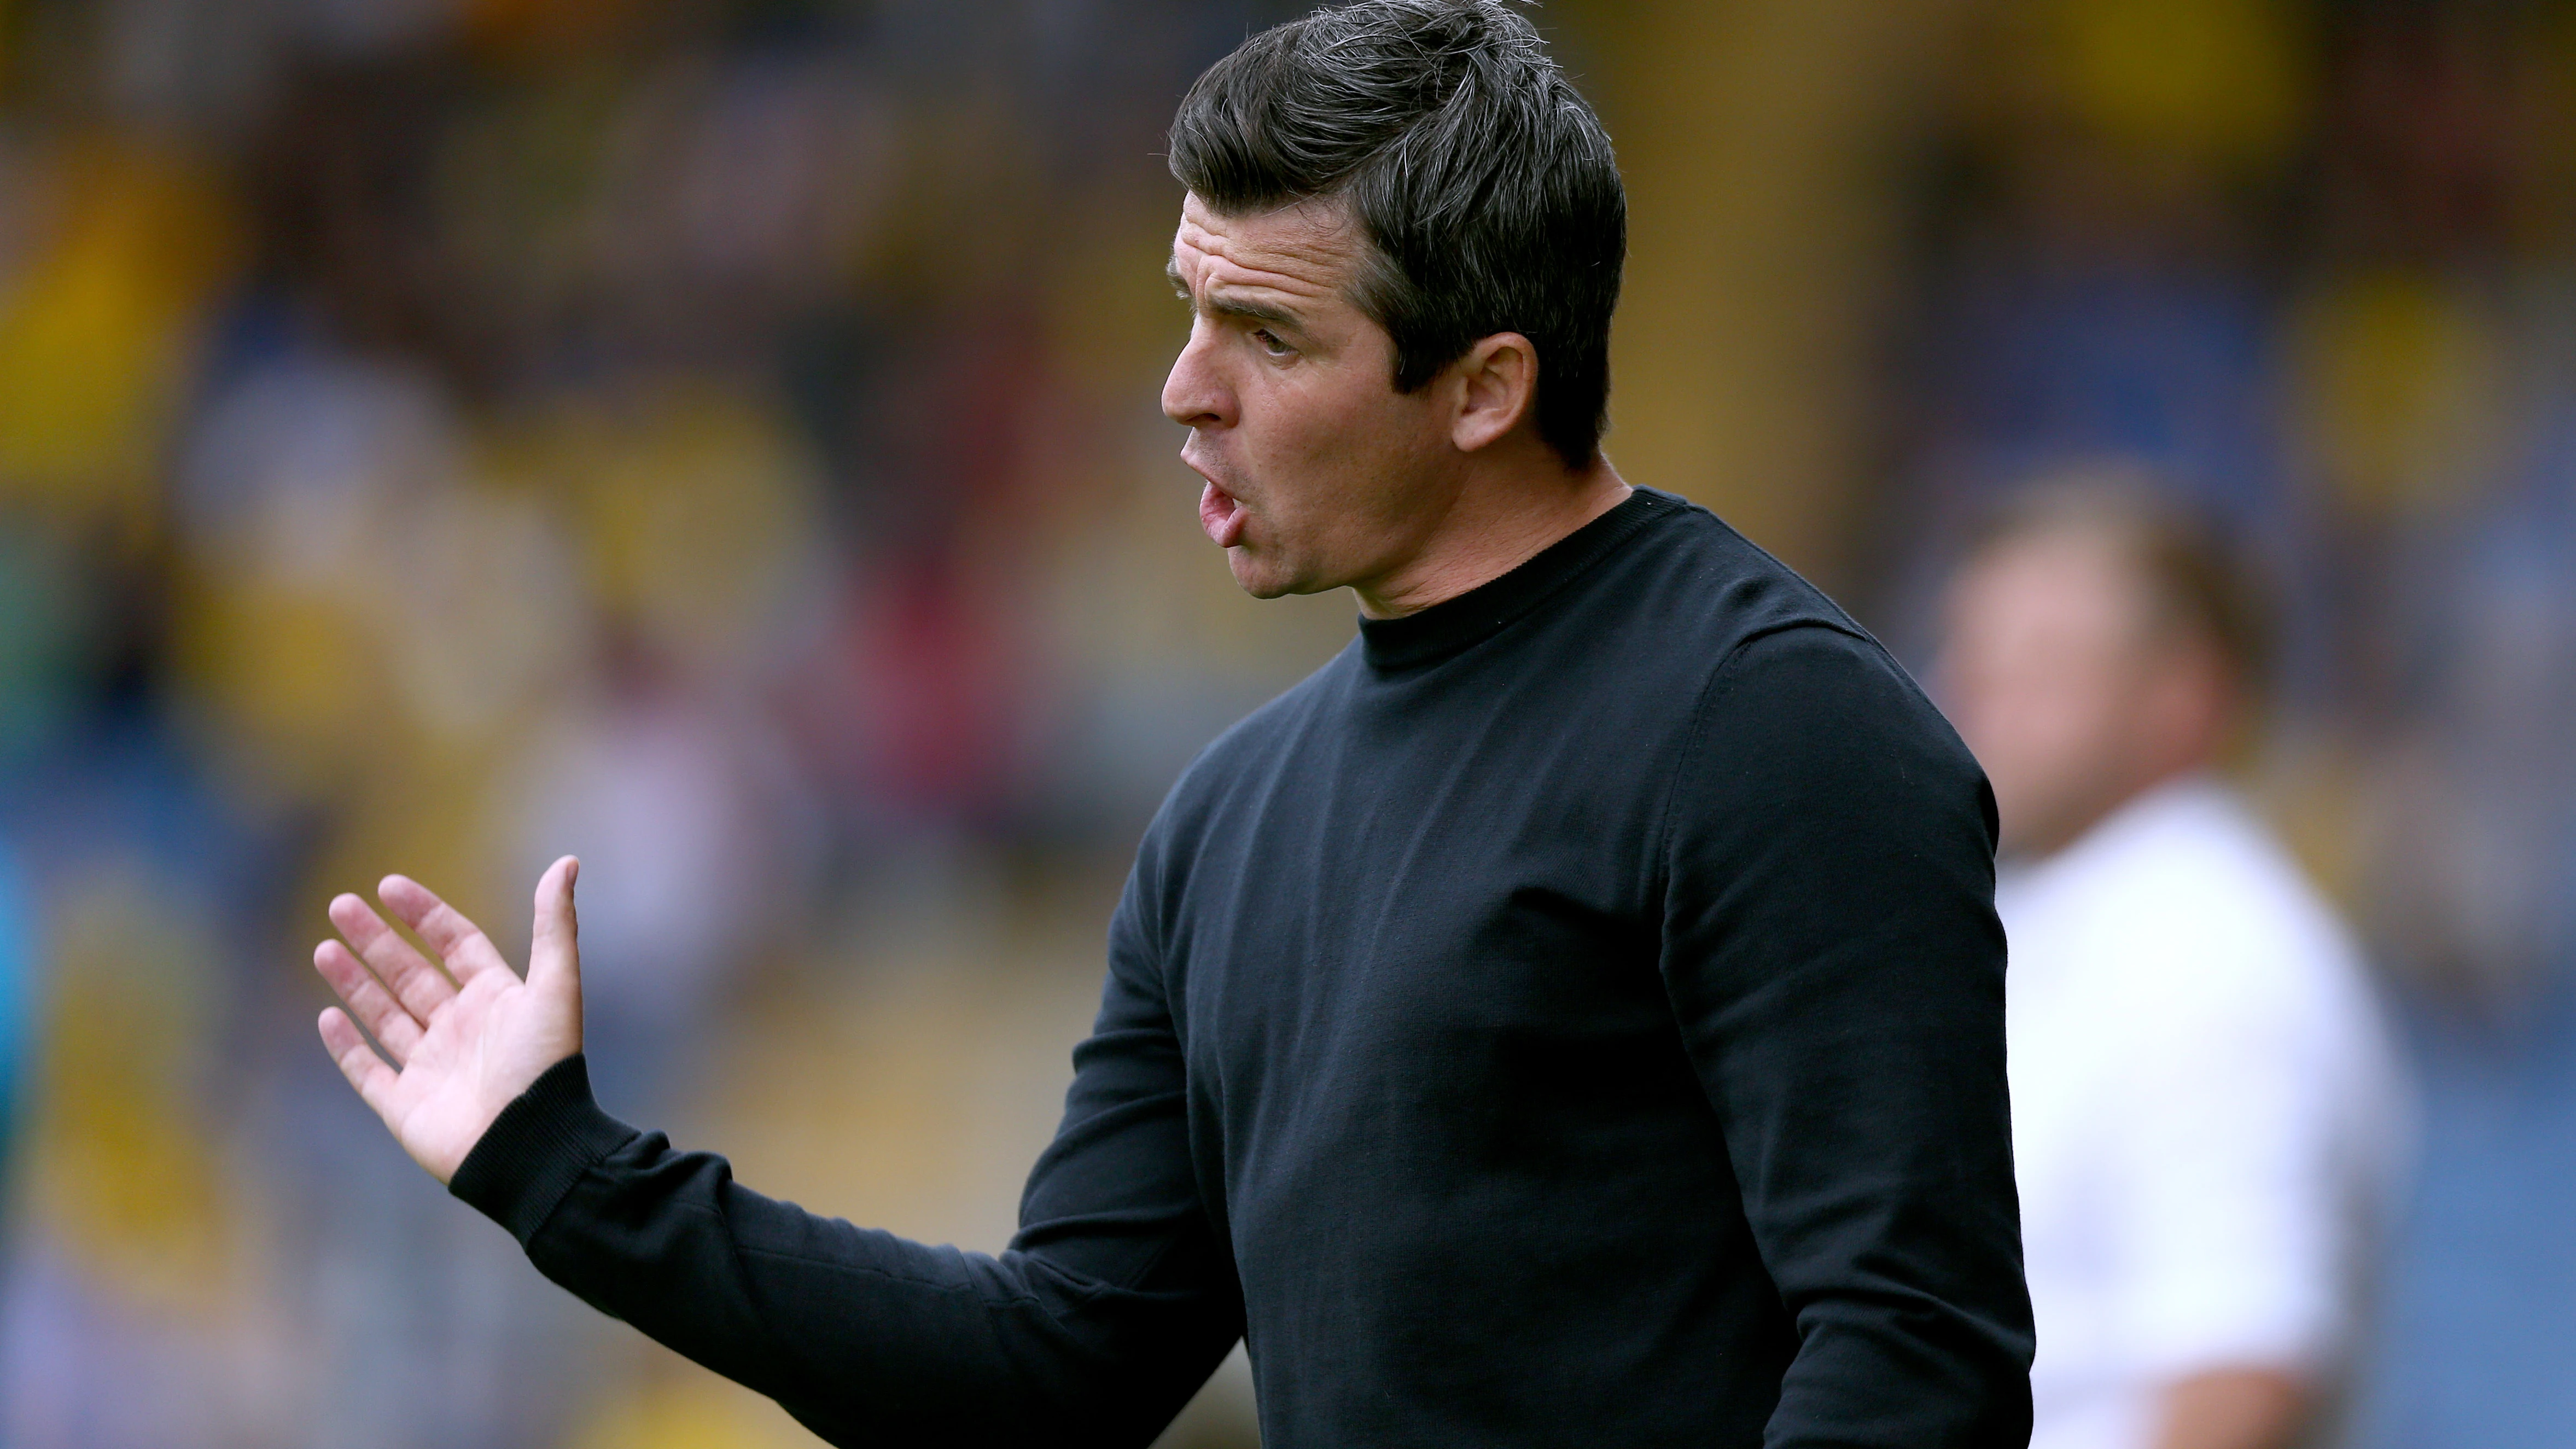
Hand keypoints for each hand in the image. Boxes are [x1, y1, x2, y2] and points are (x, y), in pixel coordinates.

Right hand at [312, 857, 584, 1183]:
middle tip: (339, 905)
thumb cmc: (545, 1065)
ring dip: (354, 982)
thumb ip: (555, 925)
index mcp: (497, 999)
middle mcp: (462, 1029)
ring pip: (385, 1015)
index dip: (424, 914)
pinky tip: (327, 1016)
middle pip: (411, 974)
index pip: (455, 944)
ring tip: (324, 947)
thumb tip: (568, 861)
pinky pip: (369, 1071)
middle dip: (375, 940)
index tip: (388, 885)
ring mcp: (431, 1068)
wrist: (530, 1145)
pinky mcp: (406, 1107)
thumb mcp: (556, 985)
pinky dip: (348, 1045)